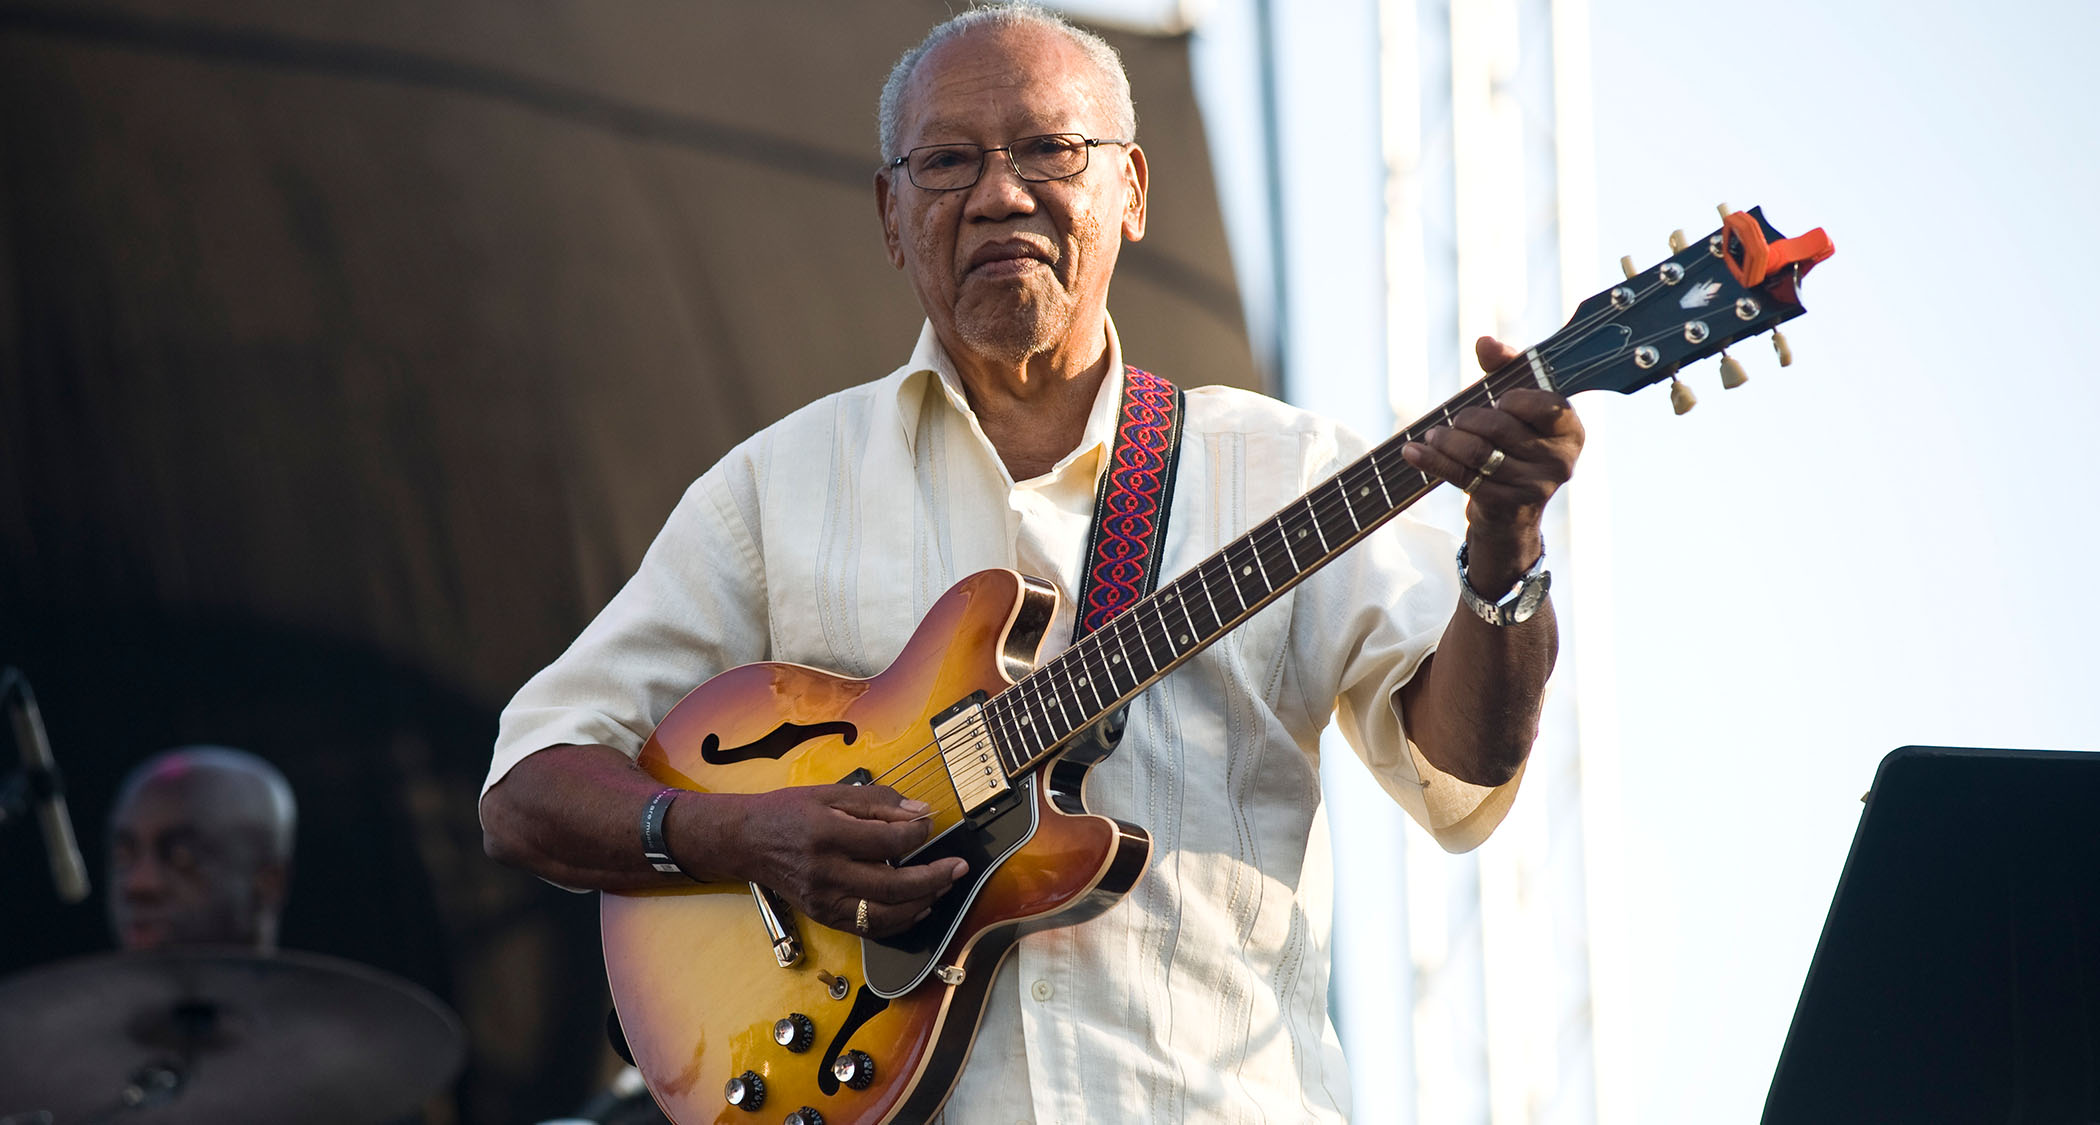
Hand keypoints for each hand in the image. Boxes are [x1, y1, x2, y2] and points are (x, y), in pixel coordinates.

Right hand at [725, 784, 968, 938]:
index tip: (929, 825)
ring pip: (885, 915)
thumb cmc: (789, 812)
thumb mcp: (831, 793)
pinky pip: (869, 928)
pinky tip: (918, 907)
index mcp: (828, 835)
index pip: (888, 841)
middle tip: (958, 867)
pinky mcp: (824, 917)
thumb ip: (878, 802)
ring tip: (944, 887)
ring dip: (922, 904)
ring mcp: (824, 901)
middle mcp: (826, 873)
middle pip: (892, 886)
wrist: (747, 841)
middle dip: (933, 878)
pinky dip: (899, 922)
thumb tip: (921, 812)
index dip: (917, 833)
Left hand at [1401, 336, 1583, 588]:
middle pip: (1502, 427)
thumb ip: (1505, 369)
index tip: (1498, 400)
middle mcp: (1561, 460)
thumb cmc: (1513, 443)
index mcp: (1571, 429)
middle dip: (1469, 419)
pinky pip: (1463, 477)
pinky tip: (1412, 452)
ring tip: (1432, 435)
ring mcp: (1536, 487)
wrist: (1510, 513)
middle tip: (1454, 421)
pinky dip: (1432, 462)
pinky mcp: (1507, 506)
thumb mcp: (1516, 405)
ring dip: (1447, 441)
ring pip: (1479, 453)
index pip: (1544, 404)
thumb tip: (1485, 342)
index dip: (1514, 398)